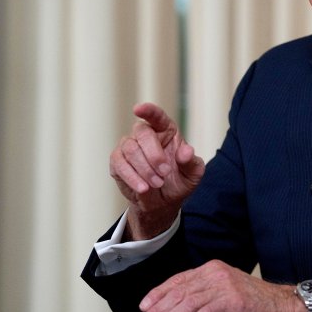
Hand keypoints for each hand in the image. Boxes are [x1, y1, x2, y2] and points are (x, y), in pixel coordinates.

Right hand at [109, 102, 204, 238]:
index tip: (139, 108)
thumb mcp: (193, 174)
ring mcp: (129, 146)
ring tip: (157, 184)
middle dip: (154, 154)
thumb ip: (192, 162)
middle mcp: (146, 134)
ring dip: (145, 169)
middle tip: (165, 173)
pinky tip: (143, 188)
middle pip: (142, 132)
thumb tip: (186, 151)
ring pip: (130, 149)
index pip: (157, 116)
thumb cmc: (179, 182)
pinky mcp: (118, 162)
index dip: (148, 111)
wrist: (162, 203)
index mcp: (167, 131)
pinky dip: (132, 177)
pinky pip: (120, 164)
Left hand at [138, 260, 305, 311]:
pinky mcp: (232, 300)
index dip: (158, 293)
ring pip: (187, 303)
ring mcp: (225, 285)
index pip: (178, 279)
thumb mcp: (224, 294)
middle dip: (159, 309)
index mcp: (212, 269)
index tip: (144, 306)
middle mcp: (216, 273)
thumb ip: (203, 296)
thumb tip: (176, 309)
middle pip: (180, 291)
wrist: (282, 305)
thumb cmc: (254, 302)